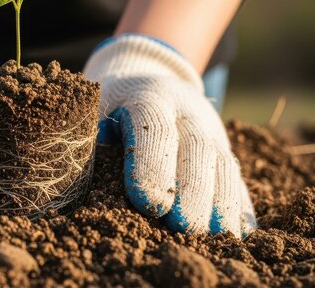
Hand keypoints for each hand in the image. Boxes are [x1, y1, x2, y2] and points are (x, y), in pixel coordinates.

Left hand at [84, 34, 255, 236]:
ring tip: (213, 237)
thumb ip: (90, 133)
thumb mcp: (96, 105)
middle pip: (197, 148)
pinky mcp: (224, 150)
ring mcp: (211, 130)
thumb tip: (74, 173)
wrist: (147, 76)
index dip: (152, 164)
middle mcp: (186, 112)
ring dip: (221, 203)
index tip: (148, 203)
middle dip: (193, 191)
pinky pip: (237, 178)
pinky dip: (239, 206)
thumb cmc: (112, 104)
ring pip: (224, 164)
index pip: (154, 127)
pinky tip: (237, 232)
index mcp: (149, 98)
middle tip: (183, 226)